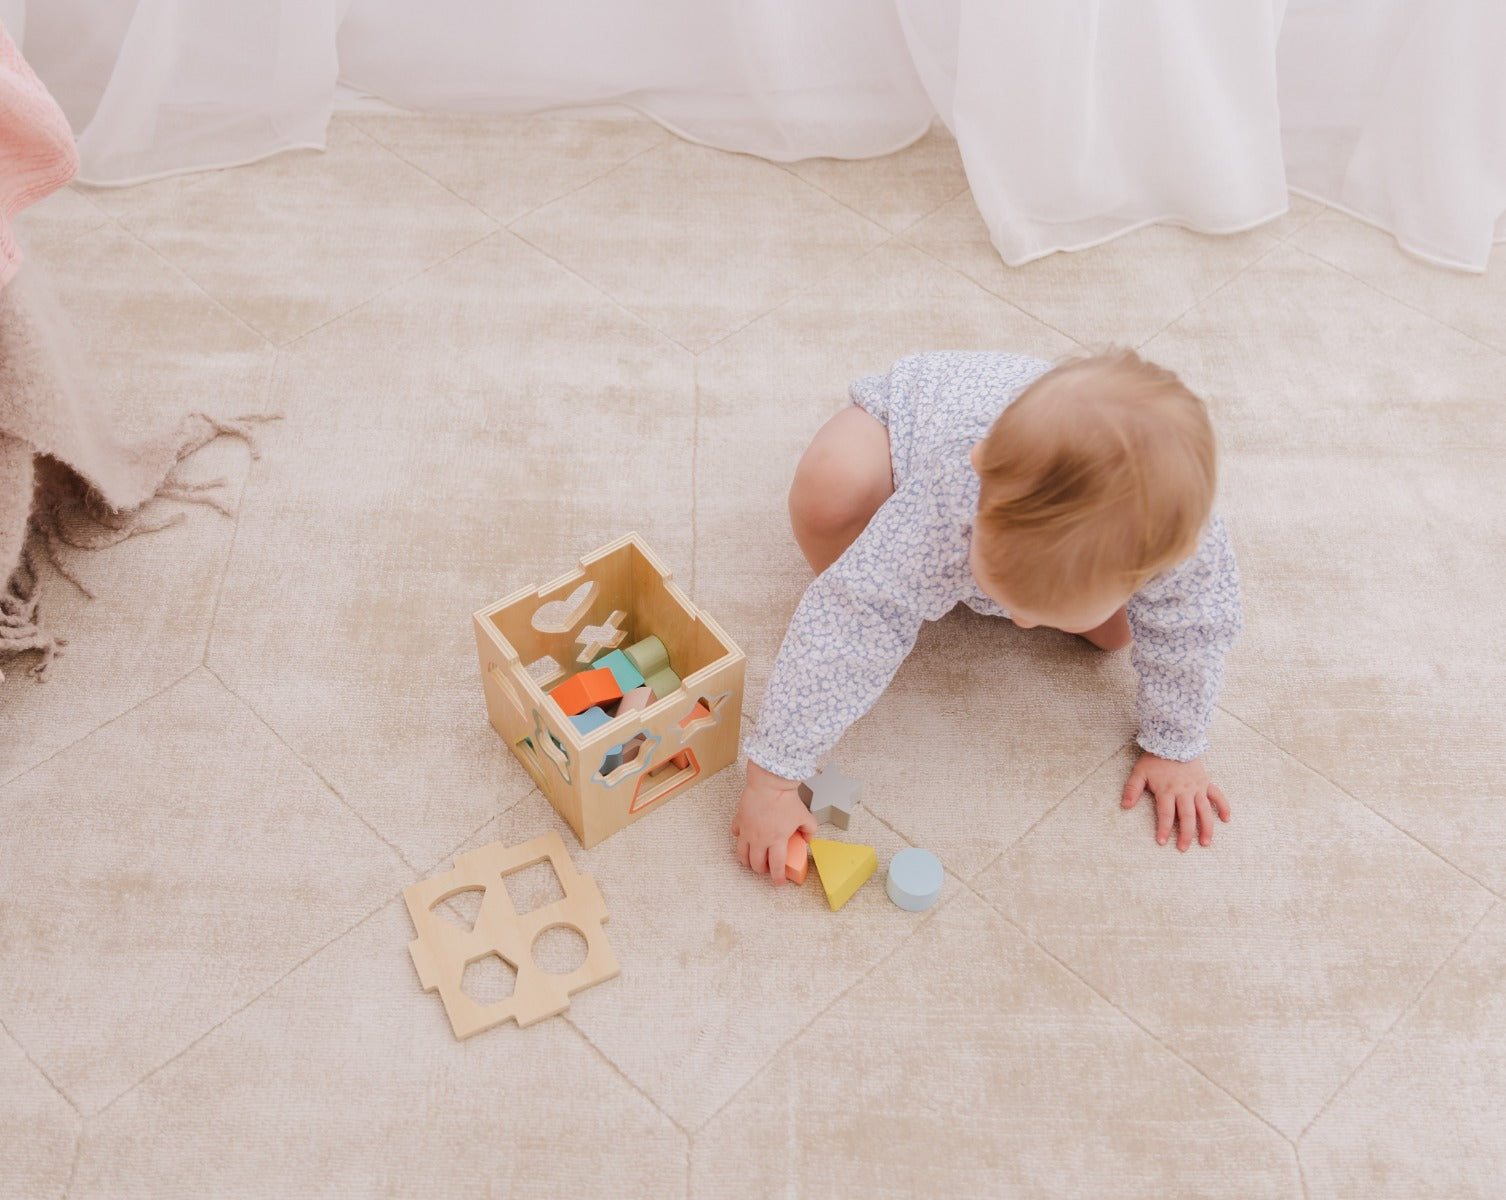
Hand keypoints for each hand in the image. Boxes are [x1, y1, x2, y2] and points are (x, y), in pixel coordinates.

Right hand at [732, 759, 816, 884]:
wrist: (770, 783)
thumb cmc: (786, 798)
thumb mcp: (805, 815)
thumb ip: (809, 829)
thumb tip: (807, 839)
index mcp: (777, 840)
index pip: (776, 866)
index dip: (777, 877)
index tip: (779, 881)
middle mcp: (760, 839)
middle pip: (756, 864)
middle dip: (762, 870)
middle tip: (766, 868)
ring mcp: (748, 831)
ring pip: (742, 854)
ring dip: (747, 860)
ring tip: (752, 859)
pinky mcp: (740, 821)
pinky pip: (736, 834)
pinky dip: (740, 838)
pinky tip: (745, 836)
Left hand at [1121, 752, 1229, 850]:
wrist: (1174, 740)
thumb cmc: (1155, 758)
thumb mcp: (1139, 772)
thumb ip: (1132, 789)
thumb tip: (1125, 806)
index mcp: (1167, 790)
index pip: (1166, 814)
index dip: (1164, 829)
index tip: (1162, 842)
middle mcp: (1184, 791)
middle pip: (1187, 816)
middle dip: (1186, 834)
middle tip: (1183, 848)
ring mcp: (1197, 787)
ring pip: (1204, 810)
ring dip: (1206, 827)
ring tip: (1205, 842)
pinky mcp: (1205, 782)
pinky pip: (1217, 796)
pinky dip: (1223, 807)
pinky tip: (1225, 819)